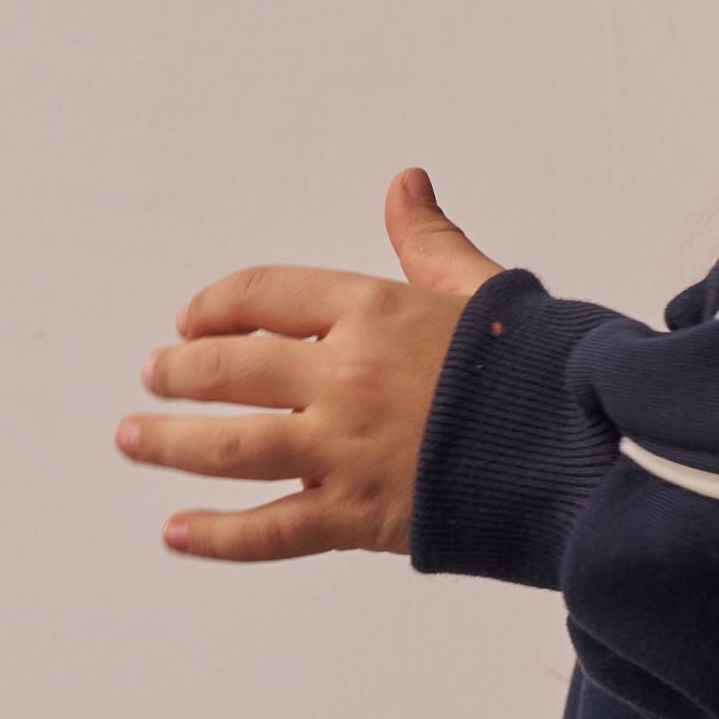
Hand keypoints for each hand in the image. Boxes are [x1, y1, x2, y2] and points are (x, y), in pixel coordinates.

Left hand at [119, 170, 504, 564]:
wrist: (587, 450)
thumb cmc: (539, 366)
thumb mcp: (479, 288)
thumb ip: (427, 240)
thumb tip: (405, 182)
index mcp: (372, 312)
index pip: (263, 297)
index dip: (216, 306)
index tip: (193, 321)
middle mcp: (345, 378)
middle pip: (228, 370)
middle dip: (177, 374)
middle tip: (151, 379)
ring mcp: (346, 451)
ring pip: (229, 447)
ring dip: (169, 443)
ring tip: (132, 437)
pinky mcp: (359, 516)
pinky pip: (269, 529)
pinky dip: (217, 536)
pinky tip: (174, 532)